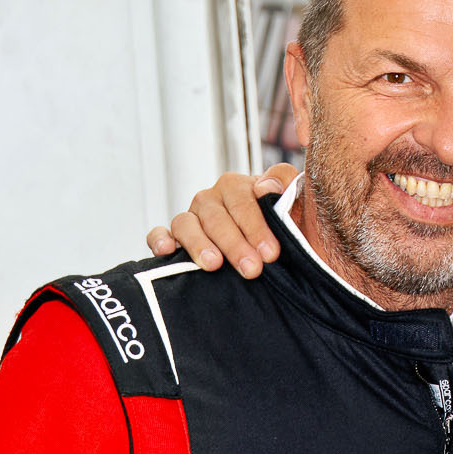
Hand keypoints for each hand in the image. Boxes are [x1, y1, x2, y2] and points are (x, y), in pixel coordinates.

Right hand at [145, 163, 296, 276]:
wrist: (269, 252)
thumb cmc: (282, 226)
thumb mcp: (293, 204)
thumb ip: (285, 184)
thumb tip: (266, 186)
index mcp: (238, 187)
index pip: (242, 199)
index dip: (256, 226)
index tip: (271, 253)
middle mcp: (211, 199)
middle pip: (216, 216)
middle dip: (235, 244)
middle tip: (252, 269)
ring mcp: (191, 216)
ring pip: (186, 223)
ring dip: (199, 244)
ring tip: (214, 265)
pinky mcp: (174, 236)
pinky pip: (158, 233)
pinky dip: (159, 239)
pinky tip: (167, 251)